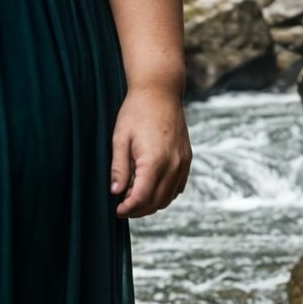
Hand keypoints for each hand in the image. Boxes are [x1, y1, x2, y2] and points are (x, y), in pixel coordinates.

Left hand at [110, 83, 189, 218]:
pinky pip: (178, 186)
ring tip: (133, 199)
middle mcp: (173, 165)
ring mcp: (183, 163)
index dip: (128, 209)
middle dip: (138, 210)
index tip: (116, 211)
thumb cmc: (136, 112)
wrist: (160, 92)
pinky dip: (165, 194)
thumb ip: (119, 168)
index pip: (142, 197)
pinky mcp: (187, 159)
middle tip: (122, 208)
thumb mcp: (120, 138)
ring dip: (151, 204)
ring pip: (169, 197)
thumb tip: (115, 192)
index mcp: (154, 161)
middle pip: (156, 202)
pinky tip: (150, 188)